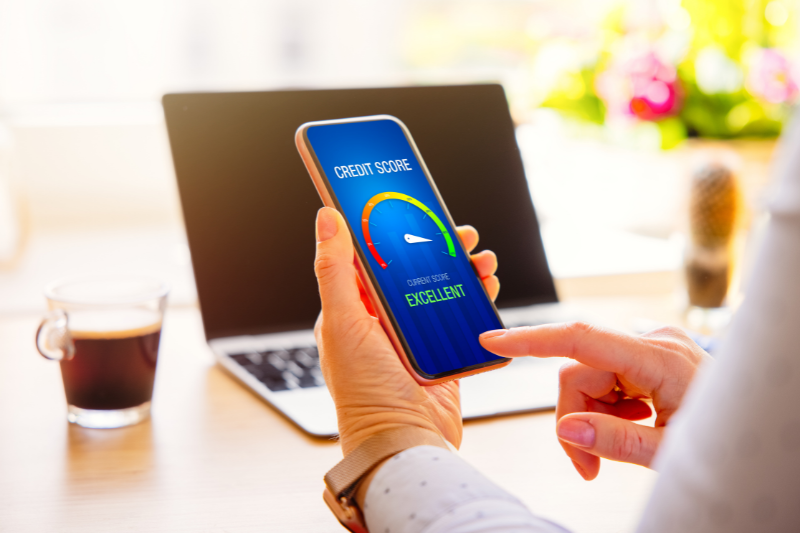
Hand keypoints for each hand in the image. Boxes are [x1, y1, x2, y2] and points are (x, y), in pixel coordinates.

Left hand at [313, 207, 499, 454]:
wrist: (405, 444)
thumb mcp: (343, 322)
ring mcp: (414, 340)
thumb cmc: (365, 392)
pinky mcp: (442, 356)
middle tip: (461, 234)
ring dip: (462, 271)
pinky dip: (476, 301)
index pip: (373, 261)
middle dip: (438, 249)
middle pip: (414, 272)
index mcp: (352, 312)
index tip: (414, 213)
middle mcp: (382, 324)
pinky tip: (487, 287)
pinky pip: (461, 319)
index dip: (394, 234)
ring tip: (481, 260)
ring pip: (441, 292)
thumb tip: (326, 217)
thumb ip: (335, 270)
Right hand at [480, 322, 711, 479]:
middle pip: (579, 371)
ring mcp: (653, 346)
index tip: (493, 341)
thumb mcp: (668, 451)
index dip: (532, 340)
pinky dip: (608, 407)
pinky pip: (608, 378)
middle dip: (575, 417)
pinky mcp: (651, 355)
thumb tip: (566, 427)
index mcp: (660, 358)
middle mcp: (653, 341)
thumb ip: (615, 439)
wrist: (755, 429)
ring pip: (590, 377)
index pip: (581, 338)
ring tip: (614, 448)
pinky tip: (632, 424)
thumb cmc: (722, 441)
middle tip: (586, 464)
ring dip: (592, 416)